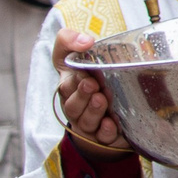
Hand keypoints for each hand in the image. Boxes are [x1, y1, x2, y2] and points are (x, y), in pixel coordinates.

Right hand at [54, 27, 129, 155]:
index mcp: (70, 87)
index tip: (86, 75)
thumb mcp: (73, 53)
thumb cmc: (91, 73)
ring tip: (102, 100)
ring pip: (87, 121)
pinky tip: (110, 124)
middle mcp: (77, 106)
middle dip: (82, 96)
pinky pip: (103, 137)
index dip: (74, 81)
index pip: (66, 85)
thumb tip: (85, 41)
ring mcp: (89, 122)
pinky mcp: (104, 136)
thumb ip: (69, 41)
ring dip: (94, 111)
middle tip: (93, 85)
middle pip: (74, 106)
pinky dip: (106, 131)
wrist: (109, 102)